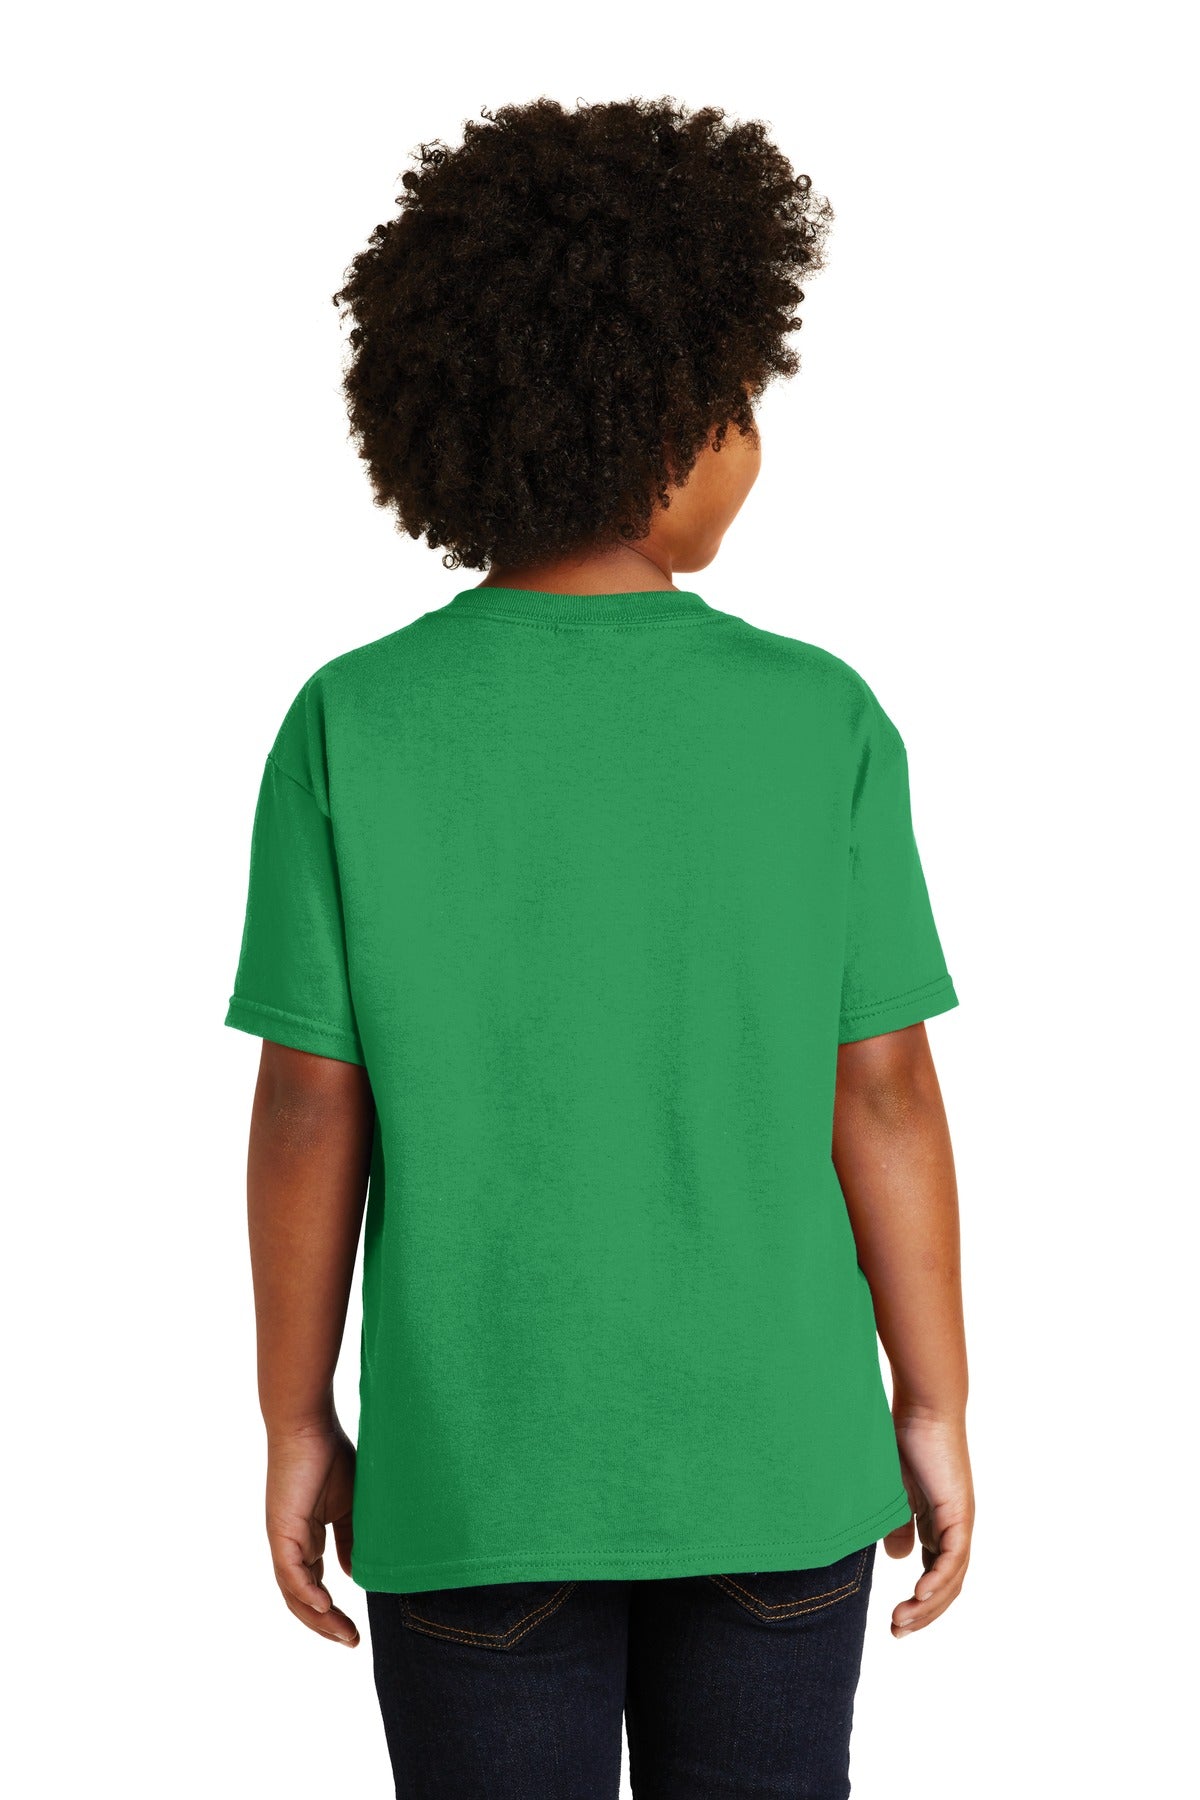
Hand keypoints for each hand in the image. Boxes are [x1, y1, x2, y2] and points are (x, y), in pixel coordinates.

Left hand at [265, 1420, 359, 1645]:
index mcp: (306, 1540)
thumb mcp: (350, 1506)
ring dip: (318, 1619)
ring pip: (294, 1594)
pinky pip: (290, 1572)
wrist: (309, 1425)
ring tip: (344, 1633)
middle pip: (302, 1600)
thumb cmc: (330, 1456)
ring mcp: (283, 1540)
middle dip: (326, 1626)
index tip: (356, 1632)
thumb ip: (350, 1541)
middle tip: (352, 1641)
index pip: (314, 1587)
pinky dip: (306, 1593)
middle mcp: (291, 1545)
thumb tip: (353, 1575)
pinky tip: (326, 1607)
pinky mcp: (281, 1531)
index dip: (332, 1613)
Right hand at [883, 1406, 973, 1636]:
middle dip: (923, 1614)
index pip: (934, 1575)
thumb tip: (899, 1559)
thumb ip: (896, 1524)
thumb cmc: (903, 1440)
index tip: (893, 1622)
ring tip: (902, 1622)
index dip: (918, 1603)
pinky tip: (917, 1596)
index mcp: (939, 1524)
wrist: (922, 1408)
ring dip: (928, 1605)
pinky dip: (937, 1580)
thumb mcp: (894, 1492)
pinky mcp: (959, 1512)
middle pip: (946, 1585)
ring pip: (951, 1578)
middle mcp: (955, 1528)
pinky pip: (952, 1557)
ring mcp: (960, 1522)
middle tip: (897, 1632)